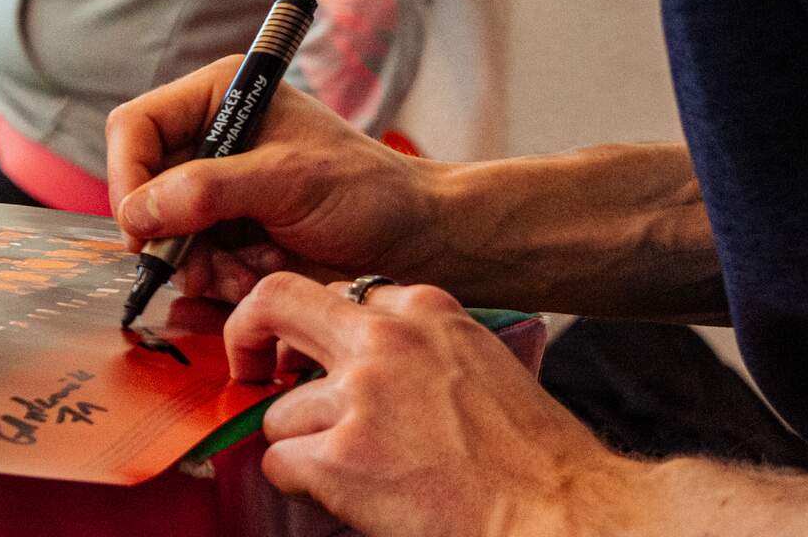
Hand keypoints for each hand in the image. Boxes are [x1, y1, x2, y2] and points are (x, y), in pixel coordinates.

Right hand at [106, 55, 445, 299]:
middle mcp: (209, 139)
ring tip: (245, 273)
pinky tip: (257, 277)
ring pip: (163, 232)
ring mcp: (216, 190)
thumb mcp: (286, 181)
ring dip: (198, 263)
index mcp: (219, 97)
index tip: (139, 227)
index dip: (128, 176)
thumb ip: (207, 191)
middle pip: (142, 185)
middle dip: (168, 232)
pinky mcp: (227, 233)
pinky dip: (218, 279)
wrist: (414, 243)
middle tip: (196, 266)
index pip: (137, 127)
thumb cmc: (365, 192)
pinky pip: (192, 261)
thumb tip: (135, 213)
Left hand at [229, 274, 646, 536]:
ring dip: (302, 444)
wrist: (559, 513)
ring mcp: (358, 396)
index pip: (338, 294)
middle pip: (276, 303)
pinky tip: (344, 497)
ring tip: (355, 472)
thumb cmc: (534, 457)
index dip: (320, 333)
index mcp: (425, 308)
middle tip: (248, 366)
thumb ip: (419, 346)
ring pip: (277, 411)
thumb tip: (363, 360)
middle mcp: (384, 340)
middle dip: (248, 334)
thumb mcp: (482, 361)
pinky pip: (279, 461)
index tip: (311, 357)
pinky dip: (300, 485)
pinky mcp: (339, 456)